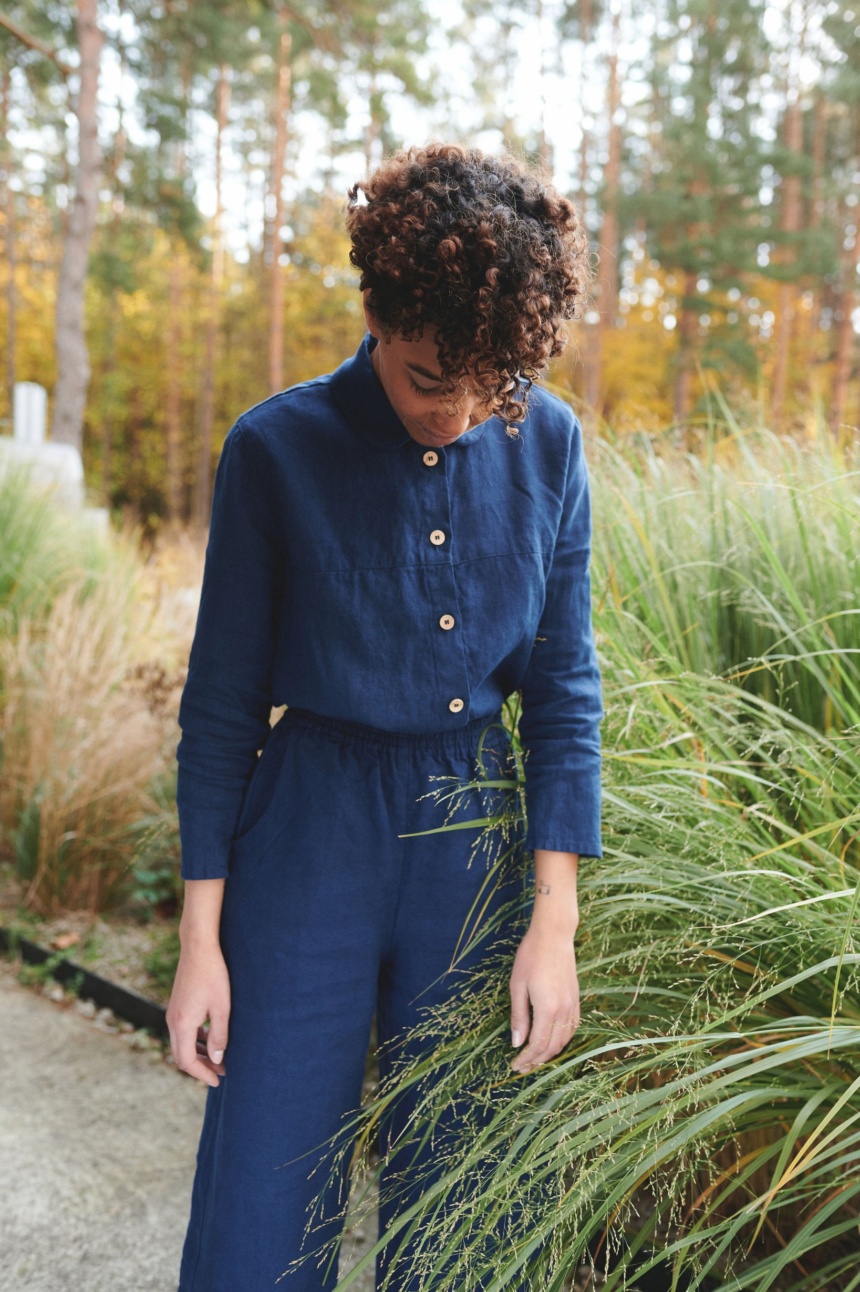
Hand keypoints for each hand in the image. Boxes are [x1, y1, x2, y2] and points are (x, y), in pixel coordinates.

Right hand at [166, 938, 230, 1087]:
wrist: (198, 947)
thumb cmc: (213, 975)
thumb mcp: (222, 1007)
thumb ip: (220, 1035)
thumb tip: (218, 1059)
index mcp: (182, 1024)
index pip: (187, 1061)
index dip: (202, 1074)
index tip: (218, 1081)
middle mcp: (173, 1021)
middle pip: (182, 1055)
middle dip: (201, 1067)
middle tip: (221, 1073)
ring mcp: (173, 1012)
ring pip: (182, 1043)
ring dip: (199, 1053)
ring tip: (220, 1058)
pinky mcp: (177, 1005)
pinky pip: (183, 1031)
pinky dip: (196, 1040)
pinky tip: (211, 1038)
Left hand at [509, 922, 579, 1073]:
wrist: (554, 935)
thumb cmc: (530, 957)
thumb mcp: (517, 986)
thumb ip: (518, 1016)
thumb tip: (516, 1043)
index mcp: (547, 1008)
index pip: (537, 1044)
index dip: (526, 1059)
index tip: (514, 1065)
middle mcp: (563, 1010)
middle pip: (552, 1047)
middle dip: (537, 1061)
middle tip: (522, 1067)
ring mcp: (573, 1004)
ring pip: (565, 1040)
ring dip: (550, 1053)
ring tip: (535, 1058)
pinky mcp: (576, 998)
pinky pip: (572, 1027)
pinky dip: (563, 1039)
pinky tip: (552, 1041)